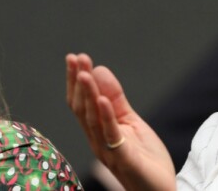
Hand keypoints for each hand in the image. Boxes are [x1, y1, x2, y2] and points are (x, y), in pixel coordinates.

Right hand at [66, 53, 175, 190]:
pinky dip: (106, 116)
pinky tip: (103, 99)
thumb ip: (116, 99)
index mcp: (99, 130)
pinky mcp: (124, 159)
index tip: (73, 58)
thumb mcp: (130, 121)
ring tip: (85, 73)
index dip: (75, 81)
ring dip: (89, 95)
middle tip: (75, 59)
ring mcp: (109, 150)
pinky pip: (112, 136)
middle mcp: (98, 140)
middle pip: (82, 109)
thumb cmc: (143, 158)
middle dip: (78, 82)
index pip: (81, 103)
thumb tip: (100, 70)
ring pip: (93, 120)